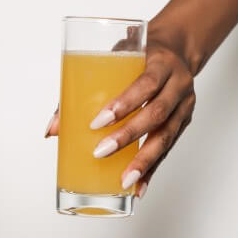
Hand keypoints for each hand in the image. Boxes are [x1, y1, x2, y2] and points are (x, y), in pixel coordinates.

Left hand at [44, 28, 196, 196]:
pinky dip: (152, 170)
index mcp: (163, 64)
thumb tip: (53, 129)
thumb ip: (84, 89)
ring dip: (144, 162)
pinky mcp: (182, 123)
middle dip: (128, 136)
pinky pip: (168, 150)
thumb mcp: (114, 59)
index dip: (124, 104)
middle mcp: (179, 86)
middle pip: (157, 114)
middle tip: (101, 152)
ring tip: (124, 181)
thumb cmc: (138, 55)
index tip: (97, 122)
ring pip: (167, 136)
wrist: (178, 49)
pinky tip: (138, 188)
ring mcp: (184, 106)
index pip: (146, 84)